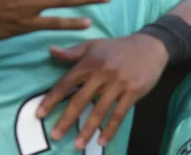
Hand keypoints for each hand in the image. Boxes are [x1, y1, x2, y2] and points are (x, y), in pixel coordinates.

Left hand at [37, 34, 168, 148]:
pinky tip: (102, 142)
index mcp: (89, 62)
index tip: (40, 113)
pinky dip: (110, 129)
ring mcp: (118, 84)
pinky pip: (119, 114)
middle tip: (55, 135)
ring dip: (88, 129)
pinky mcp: (133, 93)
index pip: (66, 82)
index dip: (52, 98)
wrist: (150, 46)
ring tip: (77, 144)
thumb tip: (51, 51)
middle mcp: (102, 73)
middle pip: (81, 99)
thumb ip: (72, 52)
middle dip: (67, 119)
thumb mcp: (93, 45)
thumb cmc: (116, 47)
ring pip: (100, 110)